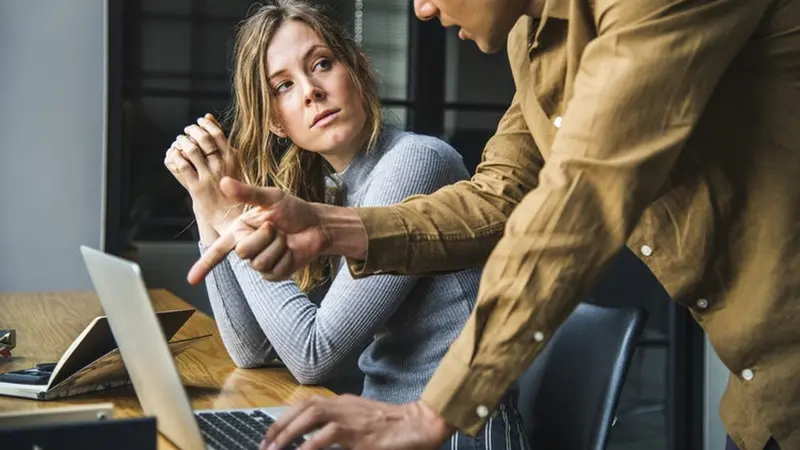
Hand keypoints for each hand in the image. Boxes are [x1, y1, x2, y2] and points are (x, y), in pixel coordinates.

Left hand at [164, 113, 240, 230]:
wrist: (230, 216)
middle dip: (192, 131)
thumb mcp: (232, 162)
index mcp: (233, 159)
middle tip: (187, 131)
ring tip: (180, 142)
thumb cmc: (232, 187)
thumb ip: (220, 140)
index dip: (205, 125)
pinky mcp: (196, 188)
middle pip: (203, 140)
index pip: (217, 134)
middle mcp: (222, 167)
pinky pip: (182, 166)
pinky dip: (175, 157)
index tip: (199, 122)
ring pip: (191, 151)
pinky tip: (174, 155)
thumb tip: (208, 116)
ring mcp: (209, 177)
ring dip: (182, 142)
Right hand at [187, 177, 330, 283]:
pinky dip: (286, 257)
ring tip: (284, 238)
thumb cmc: (293, 209)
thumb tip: (223, 182)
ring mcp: (260, 263)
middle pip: (243, 251)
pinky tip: (291, 250)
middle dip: (263, 236)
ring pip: (259, 262)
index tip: (190, 280)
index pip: (218, 250)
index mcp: (240, 230)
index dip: (204, 265)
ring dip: (277, 246)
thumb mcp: (271, 197)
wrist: (316, 225)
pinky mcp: (275, 273)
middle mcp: (247, 247)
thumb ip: (247, 192)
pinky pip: (274, 270)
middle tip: (276, 227)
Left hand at [261, 396, 453, 449]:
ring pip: (312, 416)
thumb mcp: (363, 423)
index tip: (270, 434)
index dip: (286, 417)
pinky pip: (329, 436)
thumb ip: (342, 427)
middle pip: (305, 407)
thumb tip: (318, 440)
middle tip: (265, 445)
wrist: (422, 424)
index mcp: (344, 403)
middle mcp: (345, 405)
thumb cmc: (395, 427)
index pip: (307, 404)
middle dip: (281, 425)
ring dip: (290, 432)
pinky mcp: (360, 434)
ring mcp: (352, 418)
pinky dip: (310, 445)